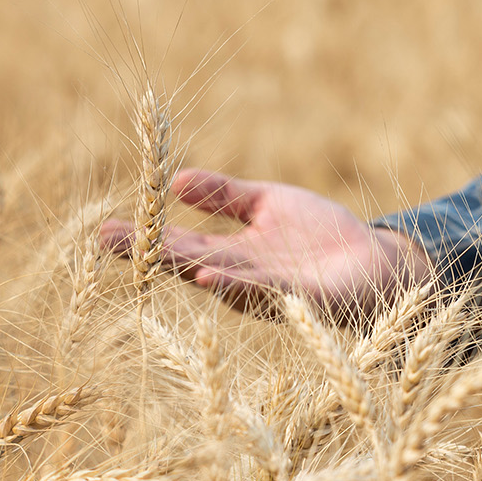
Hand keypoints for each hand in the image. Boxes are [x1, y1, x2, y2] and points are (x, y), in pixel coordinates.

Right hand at [99, 168, 432, 320]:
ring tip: (172, 261)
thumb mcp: (268, 204)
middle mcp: (244, 278)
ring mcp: (273, 293)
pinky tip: (214, 277)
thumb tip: (176, 180)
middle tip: (109, 241)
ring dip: (199, 273)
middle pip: (190, 264)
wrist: (377, 267)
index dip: (144, 238)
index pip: (179, 244)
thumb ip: (226, 194)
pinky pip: (271, 293)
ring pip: (227, 282)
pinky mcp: (307, 301)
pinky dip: (241, 286)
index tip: (104, 230)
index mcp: (232, 255)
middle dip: (152, 254)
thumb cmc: (321, 237)